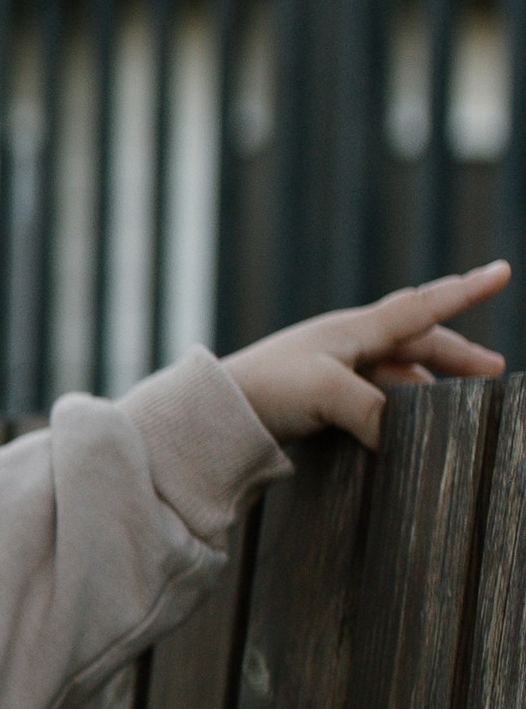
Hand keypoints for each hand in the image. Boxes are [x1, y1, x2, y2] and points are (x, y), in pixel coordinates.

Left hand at [223, 262, 508, 446]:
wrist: (211, 413)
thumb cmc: (266, 391)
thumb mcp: (327, 394)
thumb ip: (373, 411)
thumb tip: (396, 437)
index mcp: (354, 330)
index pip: (423, 306)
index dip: (465, 291)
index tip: (503, 271)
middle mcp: (347, 344)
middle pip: (417, 342)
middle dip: (457, 354)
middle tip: (493, 370)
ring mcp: (332, 371)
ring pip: (396, 371)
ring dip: (428, 384)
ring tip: (457, 405)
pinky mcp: (317, 401)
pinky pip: (372, 397)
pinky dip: (396, 406)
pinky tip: (402, 427)